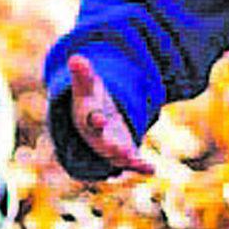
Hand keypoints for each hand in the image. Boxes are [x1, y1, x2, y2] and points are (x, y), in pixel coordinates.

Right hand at [67, 54, 153, 174]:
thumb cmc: (89, 99)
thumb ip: (82, 73)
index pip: (90, 120)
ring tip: (142, 164)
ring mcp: (111, 146)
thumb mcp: (86, 85)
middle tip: (123, 153)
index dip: (95, 119)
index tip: (98, 119)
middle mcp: (97, 137)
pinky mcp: (124, 152)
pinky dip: (140, 166)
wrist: (93, 118)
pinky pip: (131, 162)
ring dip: (129, 160)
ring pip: (118, 157)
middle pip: (104, 144)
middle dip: (112, 149)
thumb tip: (76, 58)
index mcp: (87, 119)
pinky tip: (152, 169)